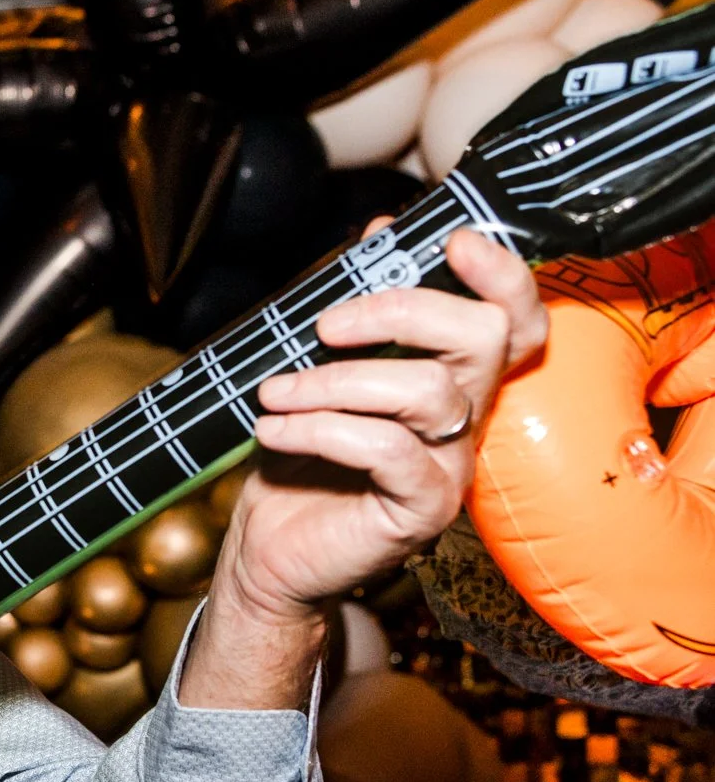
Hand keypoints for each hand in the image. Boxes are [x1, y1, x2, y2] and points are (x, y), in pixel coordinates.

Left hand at [224, 225, 549, 620]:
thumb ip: (353, 309)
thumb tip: (380, 230)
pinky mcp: (422, 508)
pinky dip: (320, 431)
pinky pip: (387, 449)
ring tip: (274, 393)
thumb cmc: (295, 463)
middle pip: (482, 337)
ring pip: (427, 391)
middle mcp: (465, 419)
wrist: (268, 552)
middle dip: (402, 311)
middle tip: (324, 325)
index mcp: (451, 379)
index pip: (512, 320)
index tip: (452, 240)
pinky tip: (272, 431)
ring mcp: (450, 465)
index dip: (501, 276)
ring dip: (336, 381)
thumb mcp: (316, 373)